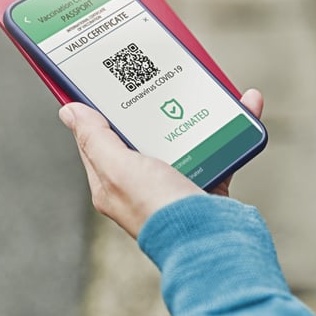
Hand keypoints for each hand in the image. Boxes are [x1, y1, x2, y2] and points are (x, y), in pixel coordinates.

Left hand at [58, 89, 263, 237]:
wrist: (212, 243)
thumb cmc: (160, 209)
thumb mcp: (119, 170)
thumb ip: (95, 139)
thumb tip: (69, 111)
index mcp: (112, 183)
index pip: (97, 137)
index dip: (99, 107)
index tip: (107, 77)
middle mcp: (143, 184)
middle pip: (144, 132)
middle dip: (154, 102)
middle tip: (160, 73)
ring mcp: (177, 184)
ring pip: (185, 136)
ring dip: (200, 109)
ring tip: (208, 85)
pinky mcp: (210, 184)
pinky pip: (220, 147)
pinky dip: (235, 126)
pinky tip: (247, 105)